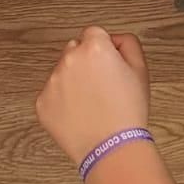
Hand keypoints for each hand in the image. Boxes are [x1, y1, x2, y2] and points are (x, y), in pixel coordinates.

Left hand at [35, 26, 150, 166]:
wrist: (112, 149)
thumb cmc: (128, 113)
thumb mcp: (140, 70)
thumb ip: (127, 43)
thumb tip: (113, 39)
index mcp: (94, 48)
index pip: (94, 34)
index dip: (104, 50)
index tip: (108, 66)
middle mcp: (69, 60)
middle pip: (75, 50)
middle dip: (86, 63)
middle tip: (102, 87)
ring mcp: (52, 82)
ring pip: (62, 73)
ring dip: (73, 82)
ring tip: (92, 105)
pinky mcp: (42, 103)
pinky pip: (51, 95)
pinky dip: (62, 103)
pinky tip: (80, 116)